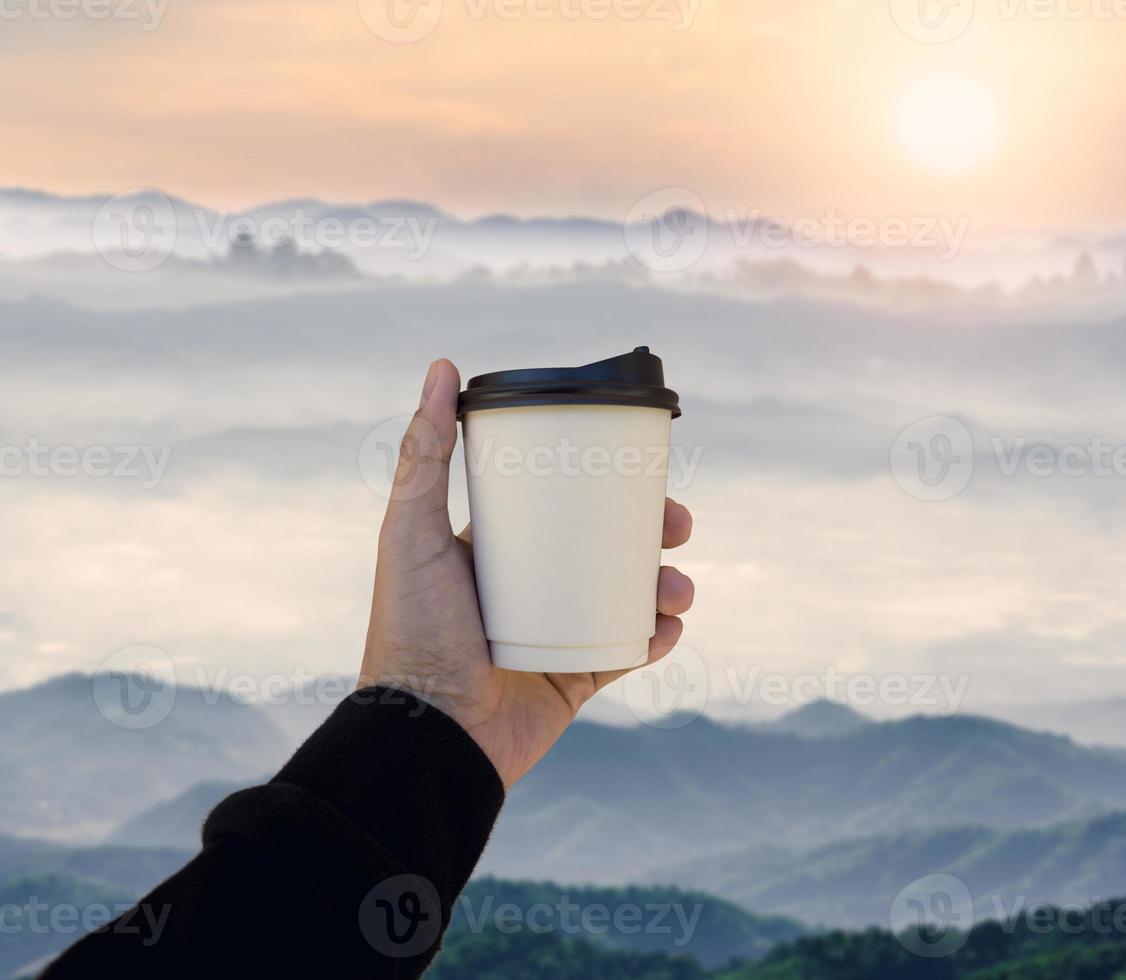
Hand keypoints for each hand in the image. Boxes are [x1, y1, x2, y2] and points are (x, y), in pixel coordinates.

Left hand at [357, 359, 694, 787]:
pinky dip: (656, 638)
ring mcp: (555, 635)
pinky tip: (667, 626)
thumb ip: (424, 453)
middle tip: (677, 524)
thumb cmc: (411, 630)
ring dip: (666, 585)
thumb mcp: (411, 531)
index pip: (559, 505)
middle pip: (606, 547)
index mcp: (494, 551)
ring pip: (627, 597)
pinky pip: (627, 652)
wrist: (426, 738)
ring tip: (677, 587)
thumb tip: (441, 365)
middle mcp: (528, 589)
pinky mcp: (574, 681)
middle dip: (651, 532)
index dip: (605, 485)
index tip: (640, 470)